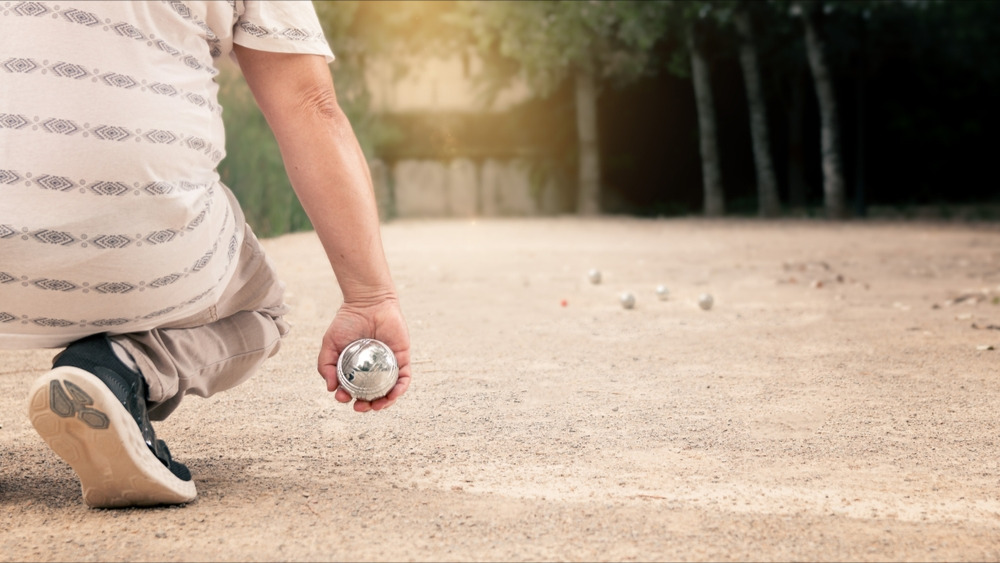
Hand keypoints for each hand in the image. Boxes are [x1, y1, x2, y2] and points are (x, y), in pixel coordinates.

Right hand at [317, 296, 410, 411]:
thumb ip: (326, 365)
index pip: (353, 390)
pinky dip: (400, 389)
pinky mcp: (402, 358)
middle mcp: (372, 370)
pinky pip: (404, 378)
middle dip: (367, 406)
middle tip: (360, 407)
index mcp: (355, 370)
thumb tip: (331, 389)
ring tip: (377, 406)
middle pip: (372, 395)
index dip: (348, 398)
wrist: (367, 302)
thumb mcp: (330, 344)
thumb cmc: (347, 322)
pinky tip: (392, 395)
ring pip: (389, 391)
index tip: (343, 398)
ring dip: (384, 403)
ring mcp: (388, 365)